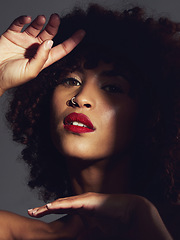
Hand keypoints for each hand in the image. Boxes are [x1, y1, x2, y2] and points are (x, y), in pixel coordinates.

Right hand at [0, 14, 84, 94]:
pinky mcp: (13, 35)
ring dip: (40, 21)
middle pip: (50, 35)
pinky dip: (23, 19)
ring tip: (41, 19)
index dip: (72, 41)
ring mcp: (24, 41)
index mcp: (43, 59)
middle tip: (56, 18)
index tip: (82, 32)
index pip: (62, 49)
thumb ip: (41, 57)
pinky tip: (27, 19)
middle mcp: (36, 49)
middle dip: (54, 26)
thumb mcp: (31, 71)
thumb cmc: (13, 77)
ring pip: (36, 27)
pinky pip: (20, 23)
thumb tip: (50, 42)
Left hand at [28, 192, 172, 239]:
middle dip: (44, 209)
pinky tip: (51, 206)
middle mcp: (81, 202)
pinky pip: (72, 203)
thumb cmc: (114, 220)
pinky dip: (61, 205)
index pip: (61, 210)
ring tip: (37, 210)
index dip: (49, 212)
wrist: (129, 212)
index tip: (36, 216)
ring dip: (49, 206)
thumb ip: (85, 234)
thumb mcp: (95, 230)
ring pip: (63, 203)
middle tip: (31, 212)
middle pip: (59, 205)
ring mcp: (84, 200)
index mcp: (81, 209)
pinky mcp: (89, 201)